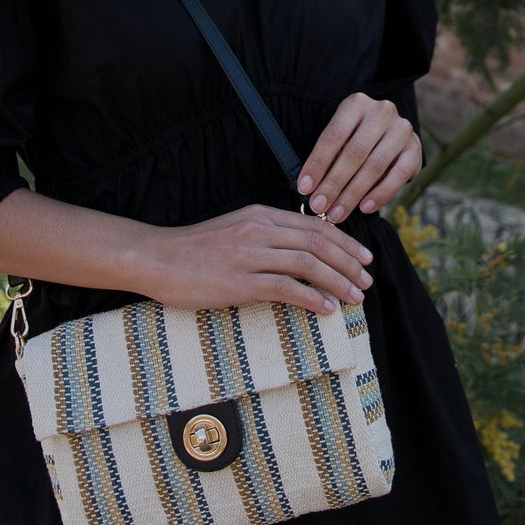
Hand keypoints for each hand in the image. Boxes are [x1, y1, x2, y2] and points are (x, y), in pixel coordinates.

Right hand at [133, 203, 373, 317]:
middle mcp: (259, 230)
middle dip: (349, 262)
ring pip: (309, 263)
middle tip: (367, 280)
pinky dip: (312, 297)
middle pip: (319, 242)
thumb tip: (298, 252)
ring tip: (355, 297)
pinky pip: (287, 287)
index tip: (363, 258)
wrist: (156, 258)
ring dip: (338, 281)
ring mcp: (250, 255)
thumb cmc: (193, 250)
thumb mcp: (234, 231)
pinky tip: (326, 308)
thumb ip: (265, 236)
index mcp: (260, 216)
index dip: (345, 242)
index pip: (315, 225)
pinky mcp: (241, 280)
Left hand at [297, 92, 420, 222]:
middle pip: (354, 152)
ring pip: (375, 165)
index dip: (317, 163)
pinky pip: (399, 174)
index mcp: (356, 103)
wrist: (390, 134)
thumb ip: (328, 159)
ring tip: (337, 213)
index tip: (304, 188)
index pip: (333, 135)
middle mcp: (381, 111)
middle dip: (334, 183)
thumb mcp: (340, 139)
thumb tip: (310, 190)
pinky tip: (365, 208)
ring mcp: (401, 128)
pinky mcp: (416, 147)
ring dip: (353, 194)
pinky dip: (381, 193)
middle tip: (319, 206)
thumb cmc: (356, 139)